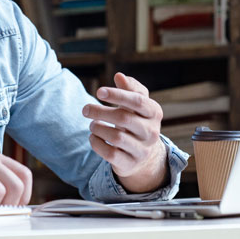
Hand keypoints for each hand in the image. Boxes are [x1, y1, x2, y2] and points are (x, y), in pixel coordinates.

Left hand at [82, 72, 167, 192]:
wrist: (143, 155)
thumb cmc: (136, 121)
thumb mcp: (136, 104)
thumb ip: (130, 88)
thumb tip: (119, 76)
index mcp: (154, 112)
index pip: (137, 101)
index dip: (117, 95)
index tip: (99, 92)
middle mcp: (152, 132)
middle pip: (123, 118)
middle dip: (100, 112)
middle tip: (85, 109)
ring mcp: (142, 150)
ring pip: (116, 137)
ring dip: (98, 128)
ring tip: (92, 124)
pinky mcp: (130, 164)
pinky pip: (110, 154)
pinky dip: (97, 144)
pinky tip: (93, 137)